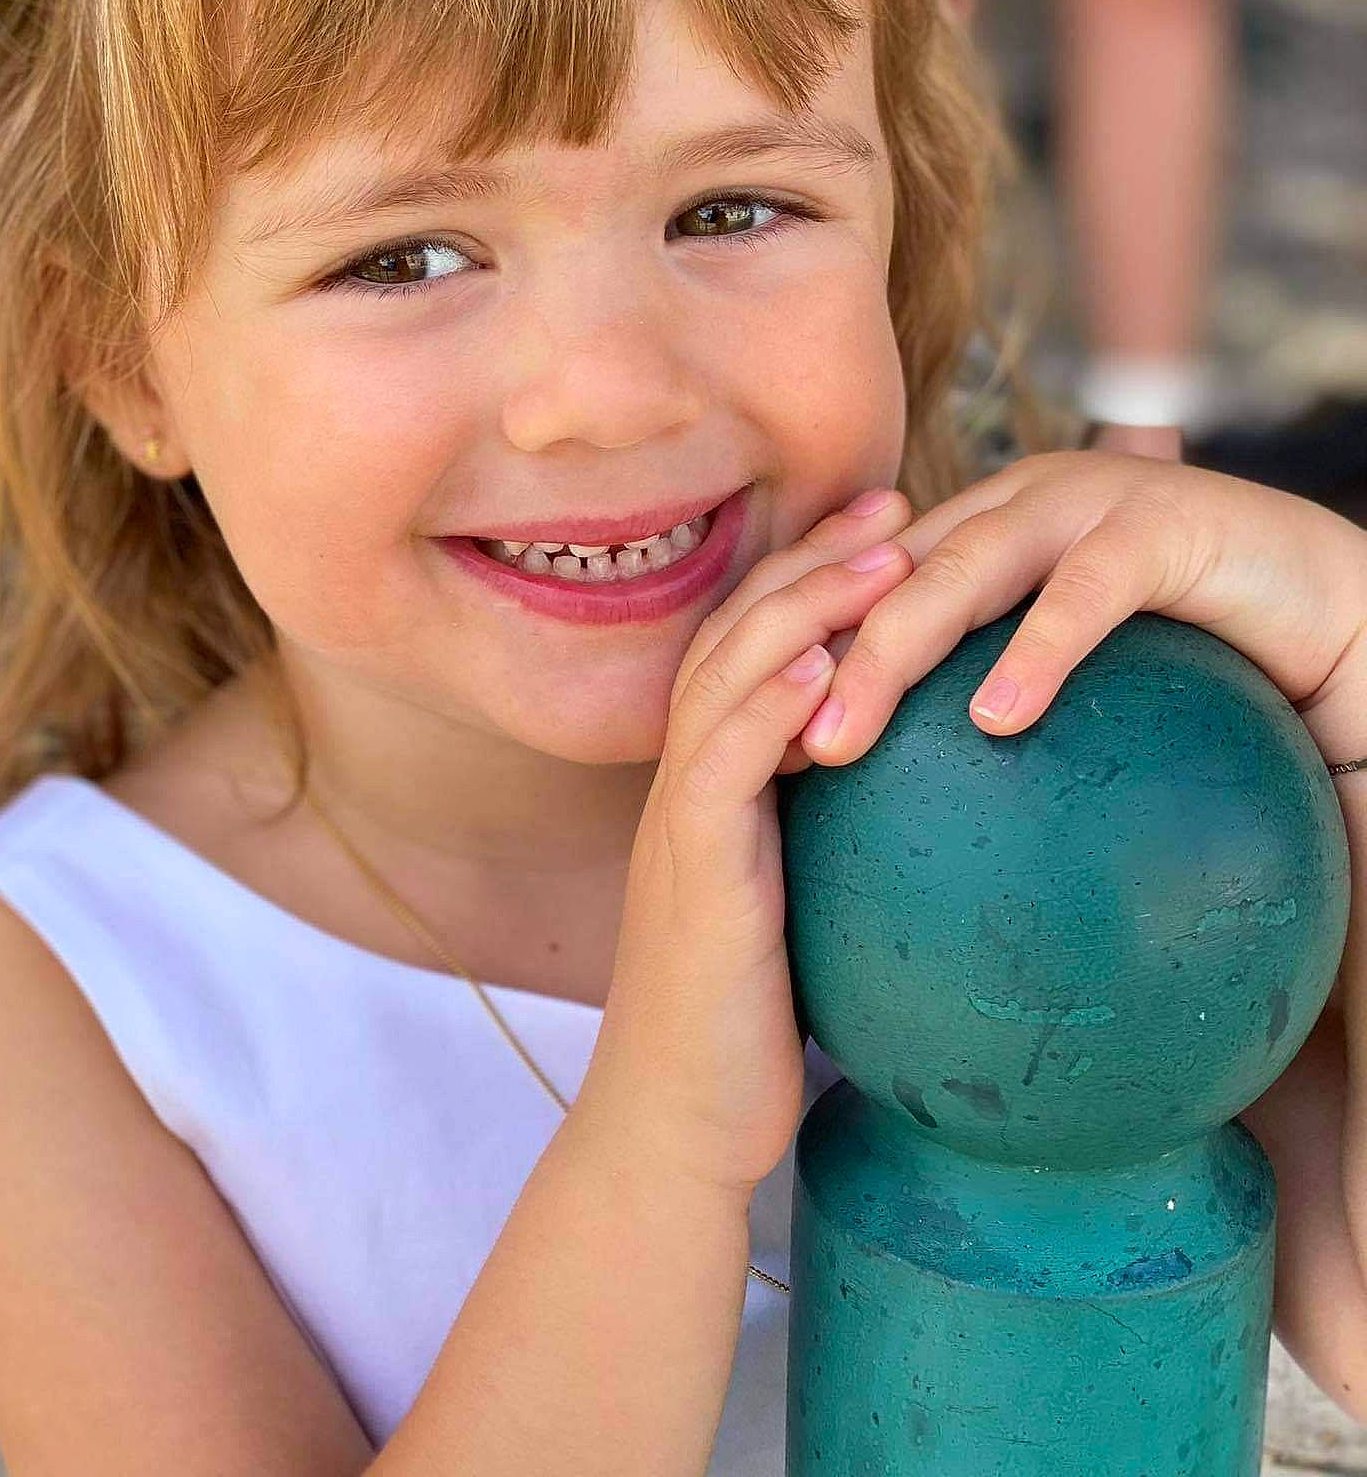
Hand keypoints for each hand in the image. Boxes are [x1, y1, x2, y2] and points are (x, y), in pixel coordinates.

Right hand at [574, 490, 916, 1197]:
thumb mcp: (808, 911)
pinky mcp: (690, 872)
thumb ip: (846, 842)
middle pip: (739, 629)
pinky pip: (721, 765)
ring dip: (805, 605)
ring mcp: (680, 822)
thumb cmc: (753, 1027)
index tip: (894, 522)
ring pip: (727, 676)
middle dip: (816, 556)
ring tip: (883, 553)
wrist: (680, 1126)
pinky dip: (769, 702)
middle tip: (897, 500)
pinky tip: (824, 662)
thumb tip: (945, 811)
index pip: (757, 646)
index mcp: (715, 784)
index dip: (816, 574)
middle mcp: (687, 783)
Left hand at [792, 450, 1366, 780]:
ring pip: (963, 570)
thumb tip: (920, 813)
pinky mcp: (1159, 524)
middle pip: (887, 574)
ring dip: (896, 650)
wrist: (1324, 598)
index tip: (742, 737)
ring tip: (844, 734)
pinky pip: (1084, 592)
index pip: (864, 583)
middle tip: (770, 746)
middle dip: (818, 652)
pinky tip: (998, 718)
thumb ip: (992, 705)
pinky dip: (1037, 650)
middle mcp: (1017, 503)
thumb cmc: (1190, 651)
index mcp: (980, 531)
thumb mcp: (1074, 679)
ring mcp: (1084, 503)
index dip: (798, 647)